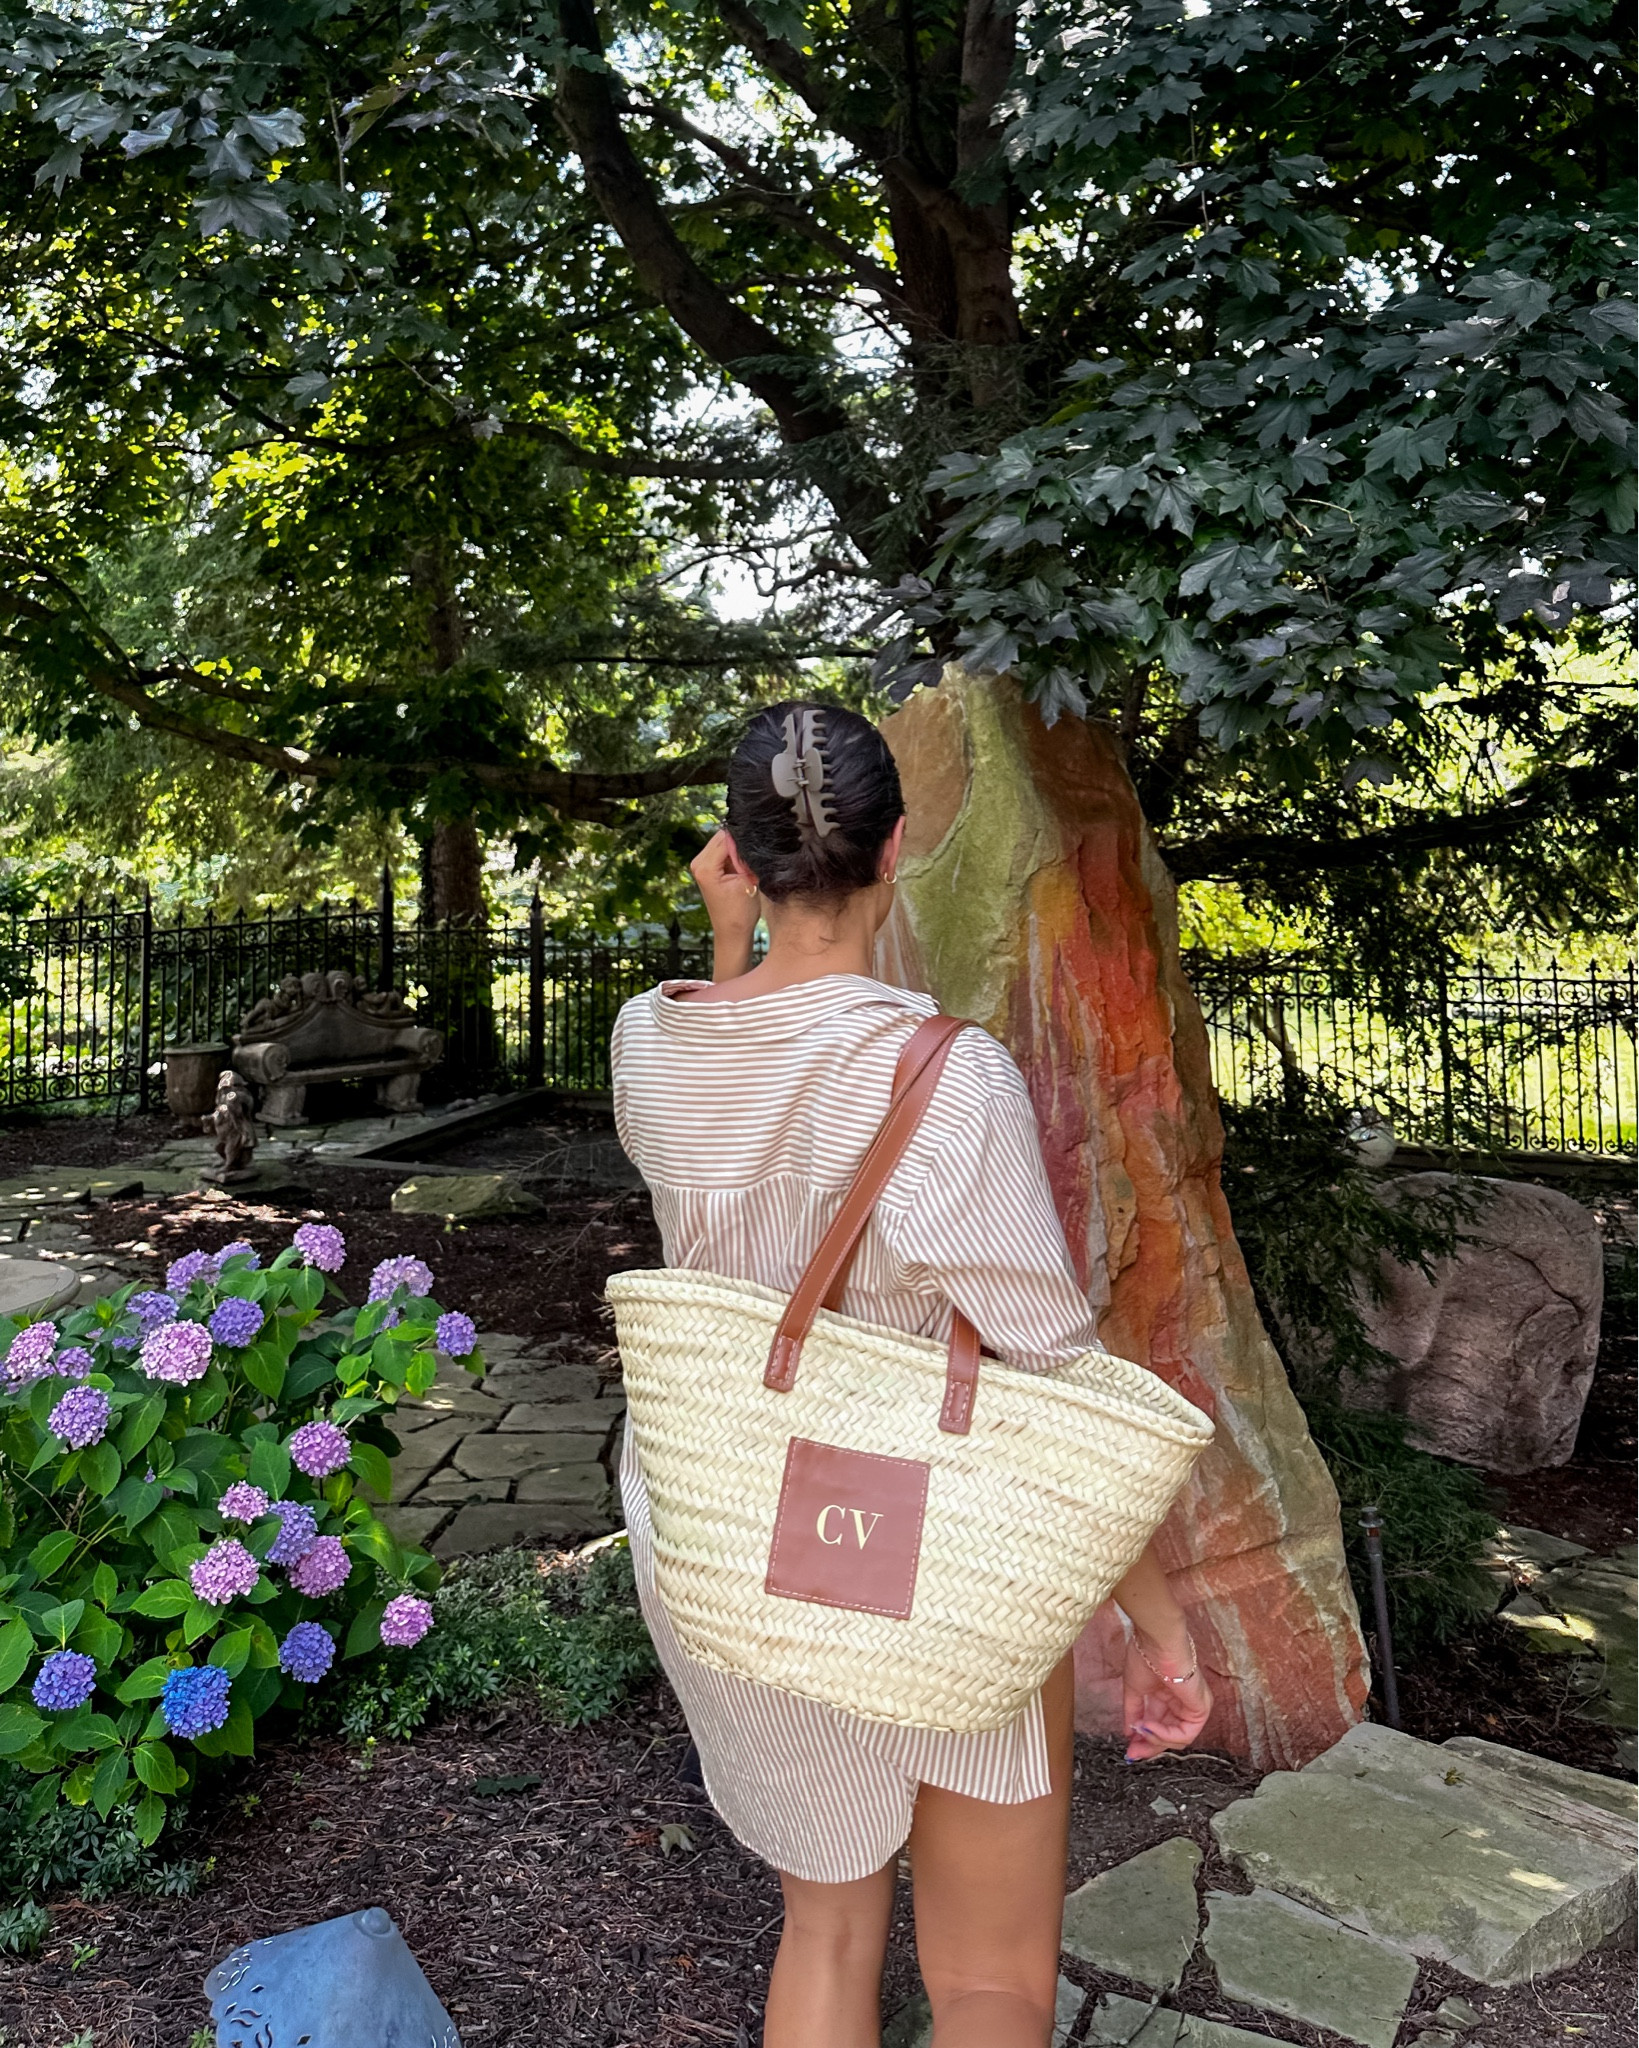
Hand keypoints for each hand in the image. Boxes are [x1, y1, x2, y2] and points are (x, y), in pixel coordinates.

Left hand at [690, 830, 758, 978]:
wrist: (732, 932)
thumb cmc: (740, 913)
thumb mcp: (748, 880)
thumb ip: (744, 856)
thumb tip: (748, 835)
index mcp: (705, 866)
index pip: (726, 837)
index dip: (744, 839)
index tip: (756, 846)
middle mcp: (698, 863)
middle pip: (722, 836)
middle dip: (739, 843)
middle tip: (750, 861)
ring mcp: (700, 865)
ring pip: (723, 842)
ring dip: (736, 850)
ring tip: (745, 868)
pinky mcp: (707, 868)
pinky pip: (722, 851)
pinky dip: (733, 856)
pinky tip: (740, 869)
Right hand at [1122, 1634, 1212, 1762]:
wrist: (1157, 1643)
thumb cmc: (1146, 1657)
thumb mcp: (1134, 1689)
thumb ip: (1133, 1712)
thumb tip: (1129, 1732)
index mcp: (1167, 1696)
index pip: (1159, 1725)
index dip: (1144, 1740)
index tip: (1129, 1750)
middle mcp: (1182, 1703)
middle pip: (1169, 1736)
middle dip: (1149, 1746)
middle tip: (1133, 1753)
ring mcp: (1193, 1707)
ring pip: (1178, 1739)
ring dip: (1156, 1739)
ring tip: (1140, 1730)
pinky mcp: (1201, 1709)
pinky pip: (1185, 1734)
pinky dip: (1166, 1735)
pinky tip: (1150, 1727)